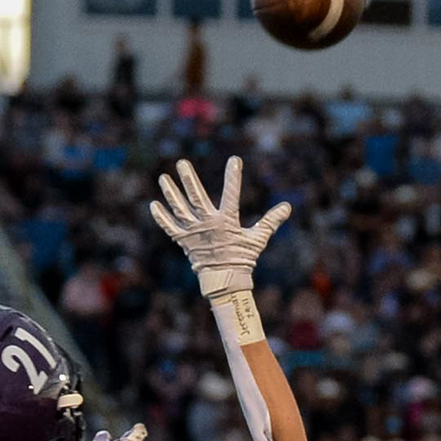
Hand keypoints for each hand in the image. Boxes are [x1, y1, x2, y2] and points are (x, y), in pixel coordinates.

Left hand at [149, 157, 290, 300]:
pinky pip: (169, 227)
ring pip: (179, 209)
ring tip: (163, 178)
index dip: (234, 177)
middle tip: (181, 162)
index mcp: (226, 221)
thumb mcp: (258, 239)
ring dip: (170, 193)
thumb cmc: (243, 258)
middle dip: (189, 179)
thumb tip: (287, 206)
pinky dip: (161, 217)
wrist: (225, 281)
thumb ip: (271, 221)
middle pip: (196, 198)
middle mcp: (207, 224)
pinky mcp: (183, 241)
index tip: (235, 160)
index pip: (232, 194)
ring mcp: (193, 232)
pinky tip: (154, 204)